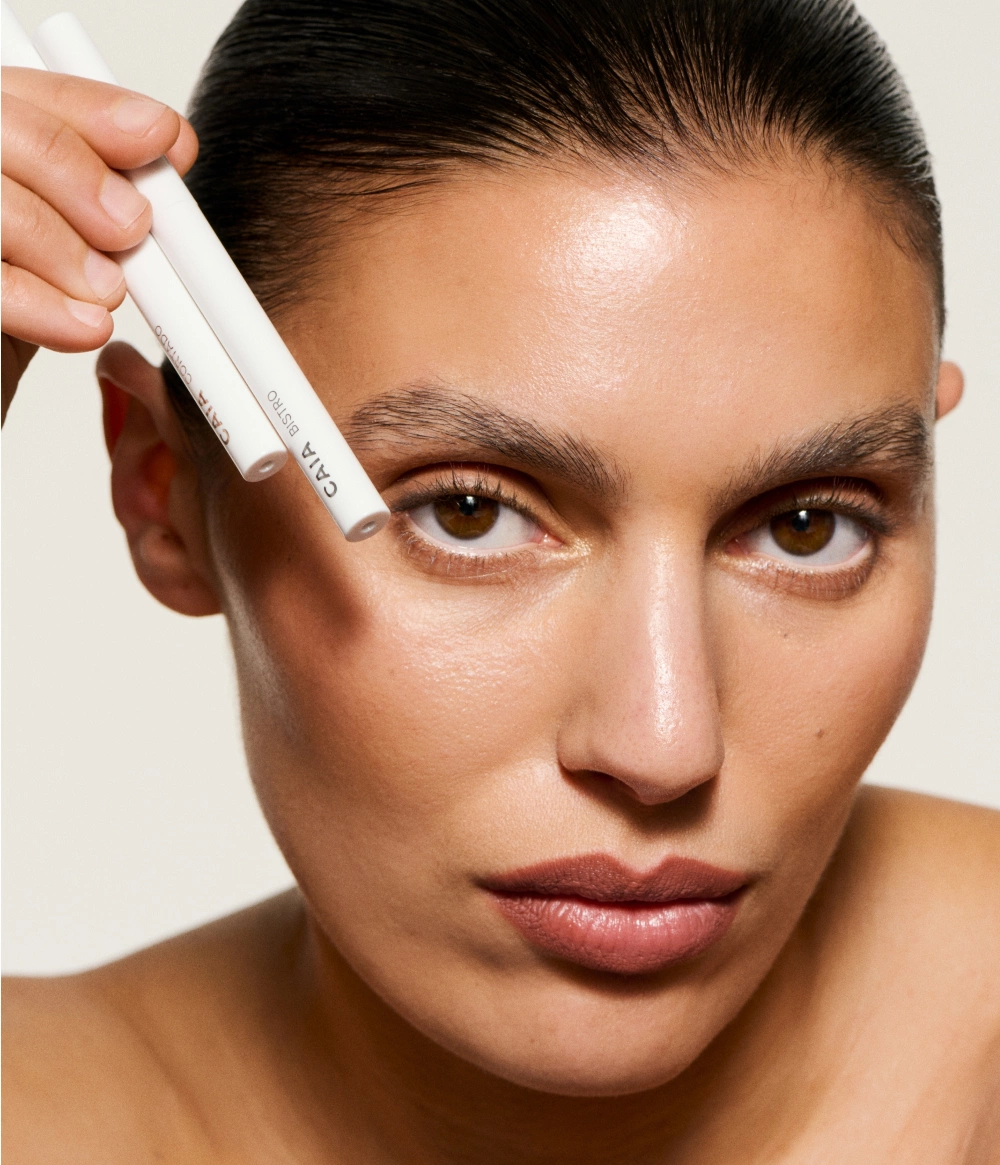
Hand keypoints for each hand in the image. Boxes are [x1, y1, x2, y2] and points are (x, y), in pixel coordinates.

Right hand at [1, 66, 197, 422]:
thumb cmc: (7, 328)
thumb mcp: (60, 254)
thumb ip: (97, 199)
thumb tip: (168, 147)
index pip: (21, 94)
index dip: (93, 110)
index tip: (161, 136)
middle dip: (80, 174)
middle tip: (133, 226)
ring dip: (64, 246)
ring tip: (106, 292)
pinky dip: (40, 304)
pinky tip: (86, 326)